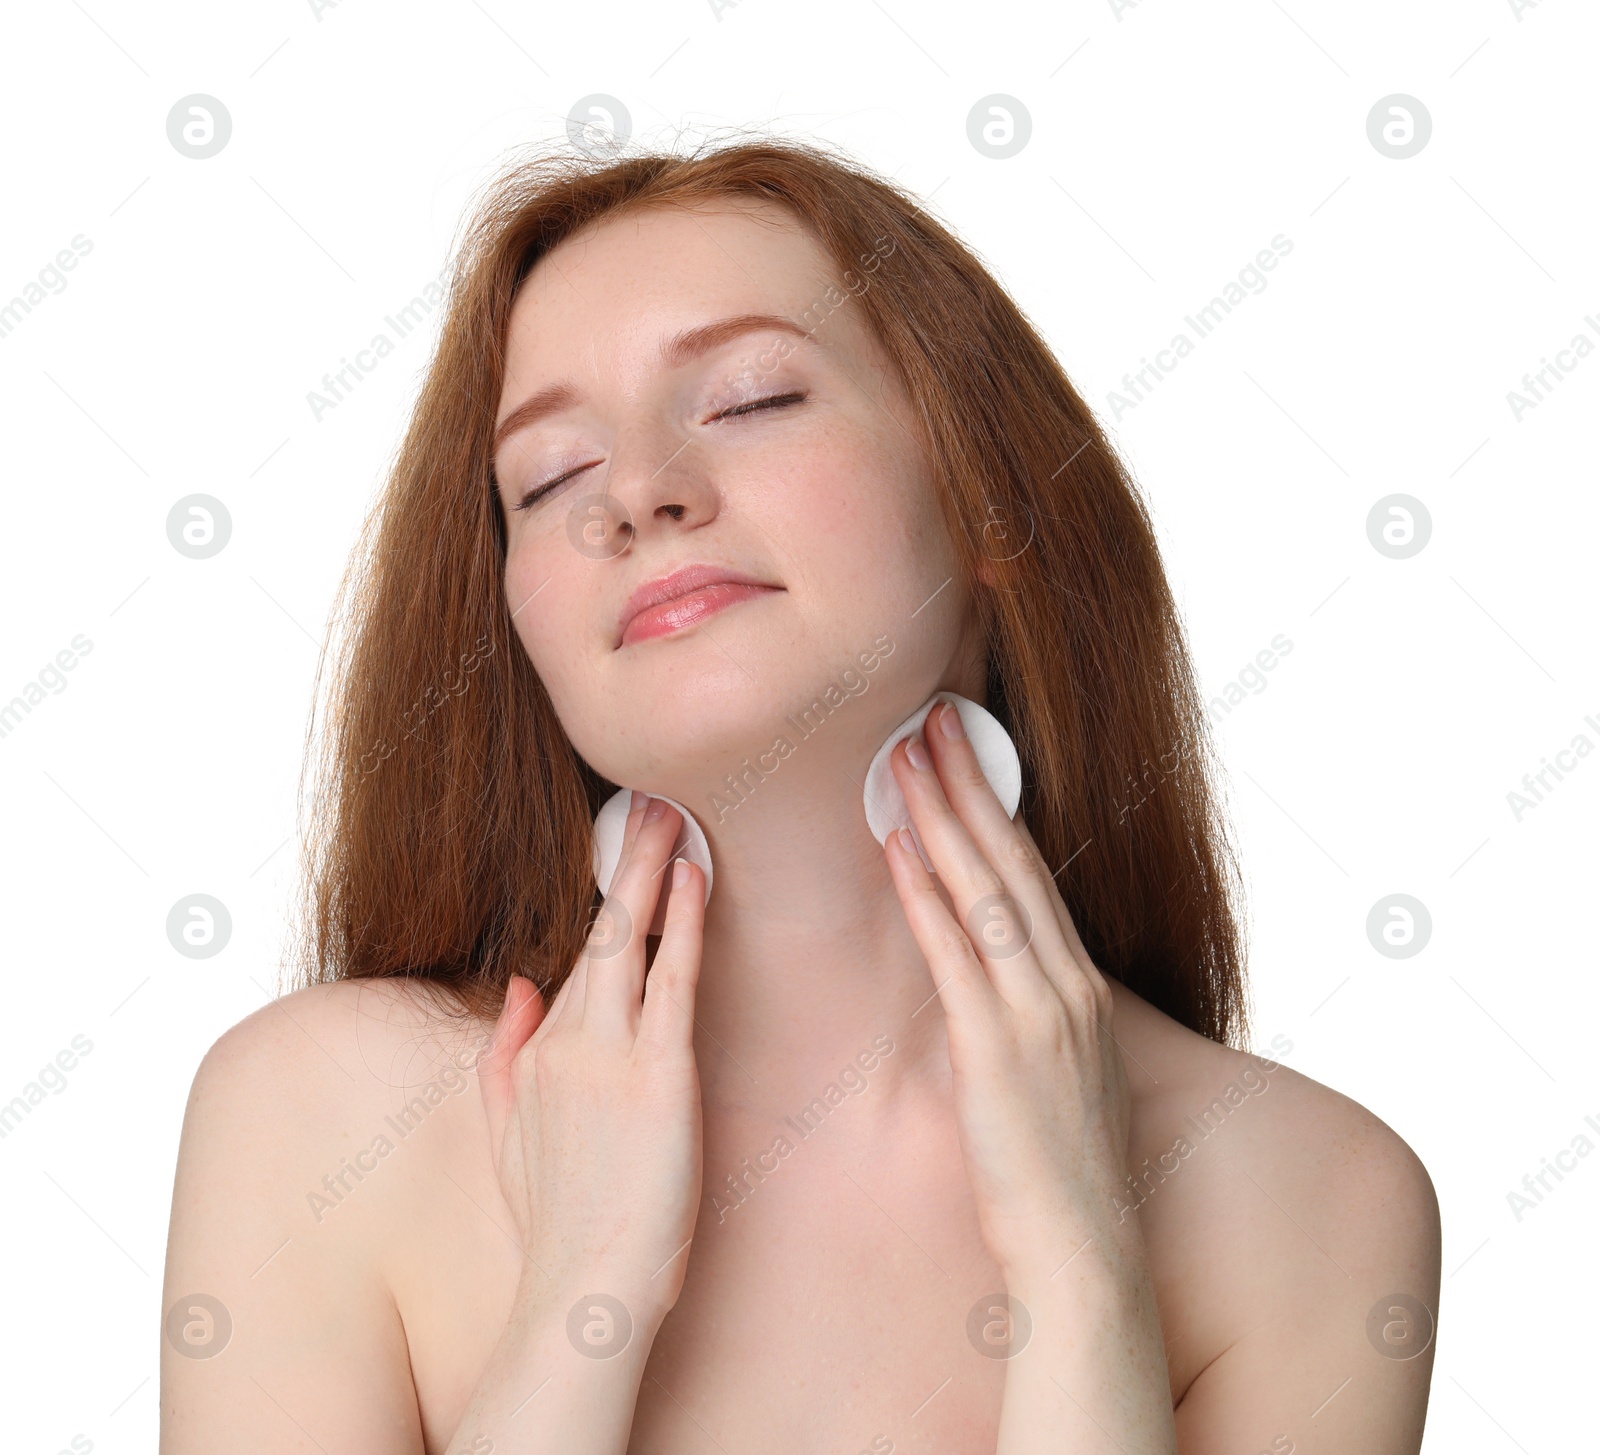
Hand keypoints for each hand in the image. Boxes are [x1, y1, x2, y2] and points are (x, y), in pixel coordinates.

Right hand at [476, 793, 706, 1329]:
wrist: (584, 1287)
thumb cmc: (561, 1222)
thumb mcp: (507, 1135)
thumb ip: (504, 1053)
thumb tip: (516, 984)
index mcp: (534, 1052)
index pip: (578, 958)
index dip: (608, 904)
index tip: (628, 855)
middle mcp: (564, 1040)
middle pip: (598, 930)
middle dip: (627, 860)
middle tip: (652, 801)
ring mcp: (606, 1054)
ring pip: (627, 939)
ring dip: (653, 870)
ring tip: (674, 814)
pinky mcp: (656, 1075)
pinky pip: (671, 978)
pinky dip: (683, 923)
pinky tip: (694, 878)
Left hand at [885, 701, 1132, 1287]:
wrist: (1088, 1254)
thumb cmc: (1066, 1174)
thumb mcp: (1065, 1077)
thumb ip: (1036, 1018)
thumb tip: (998, 978)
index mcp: (1081, 991)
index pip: (1033, 878)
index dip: (995, 811)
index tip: (965, 755)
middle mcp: (1066, 989)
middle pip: (1011, 864)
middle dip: (968, 785)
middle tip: (931, 719)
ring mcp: (1039, 1016)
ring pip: (986, 893)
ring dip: (942, 818)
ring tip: (906, 755)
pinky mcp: (1001, 1053)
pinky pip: (958, 957)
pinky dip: (928, 896)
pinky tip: (899, 849)